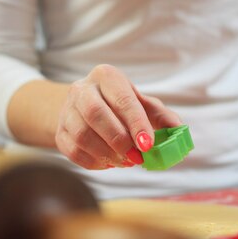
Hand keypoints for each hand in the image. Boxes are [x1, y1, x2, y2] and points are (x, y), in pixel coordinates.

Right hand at [55, 64, 181, 169]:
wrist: (83, 107)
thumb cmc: (119, 105)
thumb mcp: (141, 103)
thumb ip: (161, 116)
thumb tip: (178, 129)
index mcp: (106, 76)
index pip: (122, 99)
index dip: (136, 124)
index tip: (148, 144)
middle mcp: (82, 89)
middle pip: (95, 114)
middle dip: (119, 140)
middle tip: (137, 157)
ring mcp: (66, 111)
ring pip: (82, 135)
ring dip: (107, 154)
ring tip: (126, 161)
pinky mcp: (59, 132)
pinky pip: (73, 151)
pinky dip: (94, 162)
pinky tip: (109, 162)